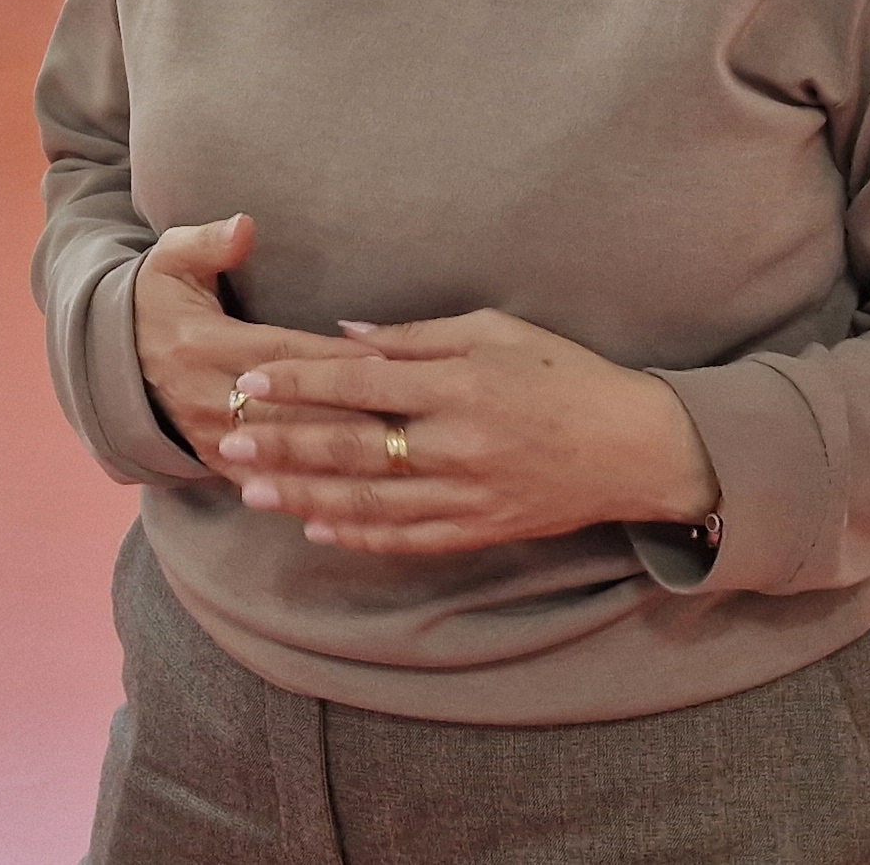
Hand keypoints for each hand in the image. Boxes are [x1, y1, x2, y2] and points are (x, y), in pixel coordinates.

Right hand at [130, 214, 378, 474]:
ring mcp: (210, 435)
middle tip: (409, 418)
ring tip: (392, 458)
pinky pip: (266, 480)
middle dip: (350, 415)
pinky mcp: (213, 461)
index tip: (386, 360)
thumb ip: (208, 242)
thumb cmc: (158, 302)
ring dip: (336, 458)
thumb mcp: (171, 261)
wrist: (113, 359)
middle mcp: (208, 395)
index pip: (283, 352)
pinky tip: (349, 493)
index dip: (334, 357)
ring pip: (283, 453)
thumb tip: (244, 226)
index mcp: (204, 343)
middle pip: (292, 411)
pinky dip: (306, 488)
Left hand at [217, 310, 720, 557]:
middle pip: (353, 447)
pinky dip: (360, 535)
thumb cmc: (568, 375)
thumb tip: (346, 336)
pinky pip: (408, 539)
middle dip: (285, 444)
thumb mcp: (497, 330)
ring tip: (254, 490)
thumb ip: (418, 337)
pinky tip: (318, 528)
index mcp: (459, 385)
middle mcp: (457, 444)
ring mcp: (468, 494)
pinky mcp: (481, 528)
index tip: (250, 379)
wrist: (639, 448)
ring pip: (370, 501)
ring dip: (305, 497)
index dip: (299, 382)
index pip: (360, 383)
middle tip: (230, 439)